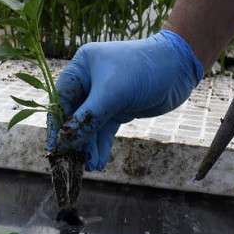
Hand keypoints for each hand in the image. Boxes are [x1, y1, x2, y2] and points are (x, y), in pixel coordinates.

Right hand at [48, 30, 202, 170]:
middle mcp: (89, 81)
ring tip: (90, 166)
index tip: (54, 149)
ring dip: (89, 146)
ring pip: (90, 126)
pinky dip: (101, 145)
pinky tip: (98, 161)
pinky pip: (104, 129)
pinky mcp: (119, 108)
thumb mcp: (112, 94)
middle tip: (73, 163)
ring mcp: (104, 96)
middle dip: (75, 139)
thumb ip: (86, 119)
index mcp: (81, 68)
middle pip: (74, 115)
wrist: (179, 67)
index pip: (60, 99)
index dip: (56, 125)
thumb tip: (64, 142)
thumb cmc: (142, 70)